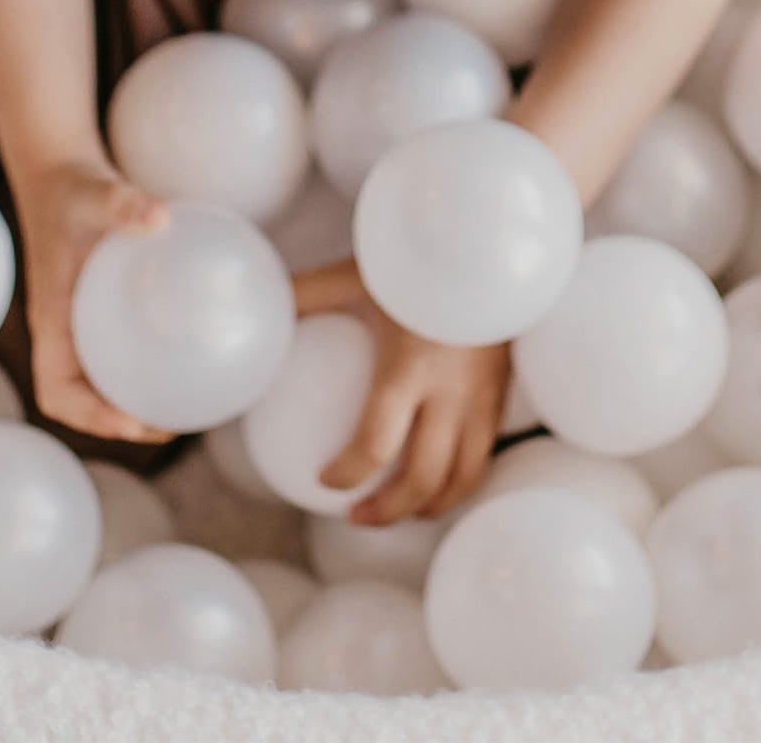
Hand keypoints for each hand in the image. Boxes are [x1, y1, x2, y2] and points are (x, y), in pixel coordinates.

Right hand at [17, 157, 175, 445]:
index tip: (130, 421)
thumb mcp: (94, 193)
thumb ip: (122, 205)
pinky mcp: (104, 305)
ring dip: (137, 397)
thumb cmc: (73, 186)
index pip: (56, 389)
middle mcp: (65, 329)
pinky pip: (123, 344)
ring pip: (103, 377)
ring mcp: (84, 320)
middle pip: (84, 397)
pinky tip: (194, 344)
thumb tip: (160, 218)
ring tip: (189, 400)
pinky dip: (150, 357)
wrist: (61, 170)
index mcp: (52, 318)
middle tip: (175, 421)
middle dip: (123, 420)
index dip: (88, 415)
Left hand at [291, 255, 509, 526]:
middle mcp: (452, 391)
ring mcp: (484, 397)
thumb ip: (306, 294)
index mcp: (409, 365)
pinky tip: (434, 481)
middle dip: (387, 510)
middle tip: (356, 516)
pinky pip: (484, 457)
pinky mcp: (503, 396)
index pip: (376, 443)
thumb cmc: (412, 261)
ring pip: (462, 478)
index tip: (325, 480)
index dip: (348, 475)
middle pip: (423, 478)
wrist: (488, 242)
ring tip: (396, 510)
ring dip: (428, 507)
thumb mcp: (355, 275)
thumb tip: (256, 312)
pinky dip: (458, 483)